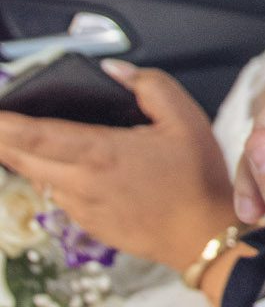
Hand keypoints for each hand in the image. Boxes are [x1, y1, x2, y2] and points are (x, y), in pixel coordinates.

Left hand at [0, 65, 235, 268]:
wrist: (203, 235)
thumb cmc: (197, 178)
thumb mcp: (185, 119)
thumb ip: (150, 86)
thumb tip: (114, 71)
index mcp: (101, 152)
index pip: (36, 136)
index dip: (5, 125)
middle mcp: (83, 182)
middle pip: (22, 160)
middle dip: (1, 141)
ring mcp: (82, 208)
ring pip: (38, 179)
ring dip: (24, 160)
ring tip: (19, 141)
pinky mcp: (88, 224)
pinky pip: (58, 197)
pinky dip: (50, 179)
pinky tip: (64, 168)